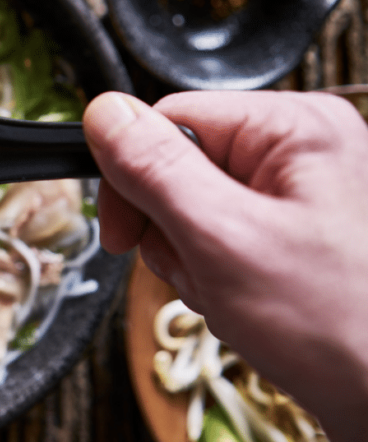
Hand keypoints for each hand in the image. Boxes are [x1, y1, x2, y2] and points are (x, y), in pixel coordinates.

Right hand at [83, 90, 367, 441]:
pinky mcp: (288, 235)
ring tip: (229, 294)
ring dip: (189, 261)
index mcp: (293, 127)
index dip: (131, 178)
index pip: (168, 120)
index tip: (123, 235)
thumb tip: (103, 113)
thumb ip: (156, 169)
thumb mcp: (223, 239)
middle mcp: (299, 150)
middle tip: (203, 272)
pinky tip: (239, 302)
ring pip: (188, 210)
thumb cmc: (339, 327)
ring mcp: (296, 195)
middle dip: (170, 231)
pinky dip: (210, 277)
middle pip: (176, 167)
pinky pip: (215, 240)